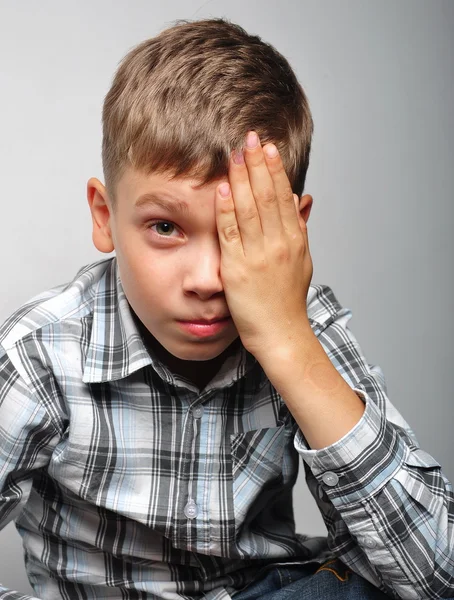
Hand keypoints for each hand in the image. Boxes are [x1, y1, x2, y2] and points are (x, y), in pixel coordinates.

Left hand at [215, 131, 313, 359]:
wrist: (282, 334)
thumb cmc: (288, 301)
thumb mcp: (302, 262)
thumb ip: (299, 229)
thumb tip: (297, 200)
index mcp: (294, 240)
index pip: (284, 197)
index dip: (276, 170)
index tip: (269, 147)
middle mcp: (279, 244)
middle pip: (268, 196)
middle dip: (259, 164)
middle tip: (252, 137)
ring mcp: (259, 255)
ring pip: (250, 209)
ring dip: (242, 178)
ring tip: (236, 152)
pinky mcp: (238, 269)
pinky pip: (231, 233)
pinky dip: (227, 209)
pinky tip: (222, 189)